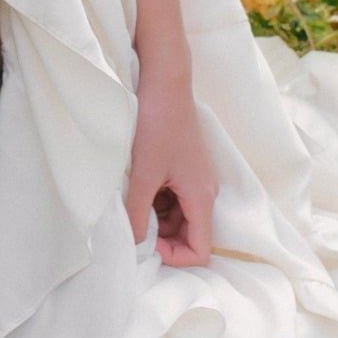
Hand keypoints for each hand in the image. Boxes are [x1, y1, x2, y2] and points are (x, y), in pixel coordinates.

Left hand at [124, 66, 217, 266]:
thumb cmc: (157, 123)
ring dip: (157, 218)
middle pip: (190, 234)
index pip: (200, 251)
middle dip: (163, 239)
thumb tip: (134, 245)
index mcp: (202, 198)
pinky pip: (175, 197)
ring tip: (131, 202)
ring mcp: (196, 177)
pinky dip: (157, 200)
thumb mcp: (144, 173)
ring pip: (180, 216)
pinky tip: (137, 185)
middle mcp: (205, 191)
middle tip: (133, 225)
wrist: (165, 80)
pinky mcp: (186, 165)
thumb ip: (138, 214)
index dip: (174, 257)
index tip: (146, 243)